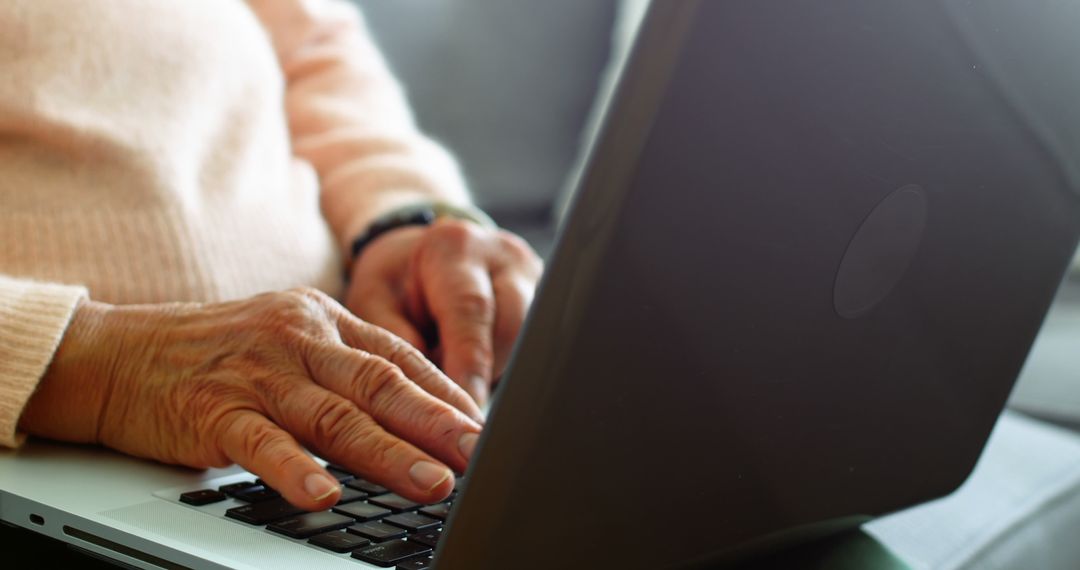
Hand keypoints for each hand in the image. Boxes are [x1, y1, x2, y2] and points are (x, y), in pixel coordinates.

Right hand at [18, 288, 482, 511]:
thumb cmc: (216, 355)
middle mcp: (297, 339)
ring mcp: (256, 373)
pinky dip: (294, 468)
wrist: (119, 354)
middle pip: (379, 384)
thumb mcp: (290, 344)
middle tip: (478, 454)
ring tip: (431, 482)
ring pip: (333, 415)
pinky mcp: (213, 408)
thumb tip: (416, 416)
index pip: (399, 359)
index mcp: (323, 321)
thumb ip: (346, 372)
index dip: (446, 395)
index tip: (484, 429)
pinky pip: (260, 441)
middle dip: (435, 422)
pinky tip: (324, 493)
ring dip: (387, 452)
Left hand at [345, 219, 543, 405]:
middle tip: (463, 417)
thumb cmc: (392, 283)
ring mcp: (532, 277)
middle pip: (514, 326)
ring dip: (497, 374)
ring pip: (531, 341)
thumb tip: (424, 389)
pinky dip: (508, 371)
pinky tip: (481, 385)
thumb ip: (393, 340)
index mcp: (455, 247)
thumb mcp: (373, 302)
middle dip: (488, 374)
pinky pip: (536, 347)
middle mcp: (503, 256)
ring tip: (462, 394)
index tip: (465, 410)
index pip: (471, 309)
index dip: (470, 364)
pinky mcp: (545, 302)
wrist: (416, 258)